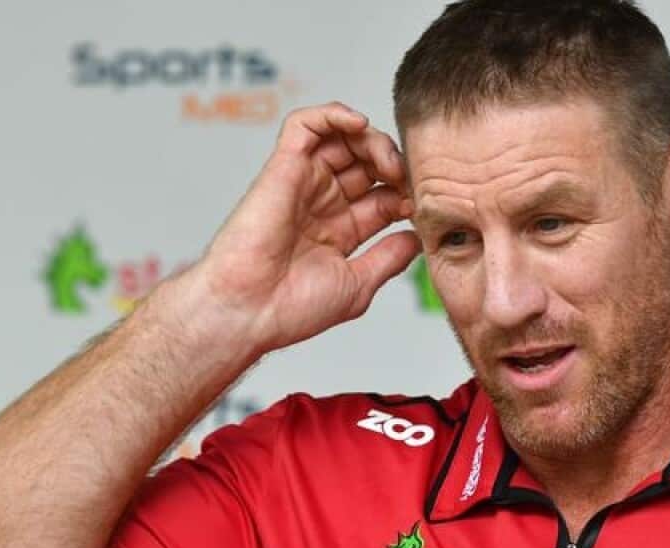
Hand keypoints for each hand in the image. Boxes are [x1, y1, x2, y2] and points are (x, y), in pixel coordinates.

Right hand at [186, 102, 419, 352]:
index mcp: (340, 230)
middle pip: (366, 162)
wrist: (249, 311)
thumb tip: (417, 238)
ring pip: (342, 138)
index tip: (420, 206)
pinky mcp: (282, 167)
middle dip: (393, 163)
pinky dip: (333, 114)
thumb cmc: (291, 308)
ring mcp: (303, 183)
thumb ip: (390, 258)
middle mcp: (322, 202)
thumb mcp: (358, 285)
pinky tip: (358, 125)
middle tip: (407, 178)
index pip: (383, 194)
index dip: (406, 192)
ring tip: (387, 161)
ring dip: (372, 139)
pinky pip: (305, 124)